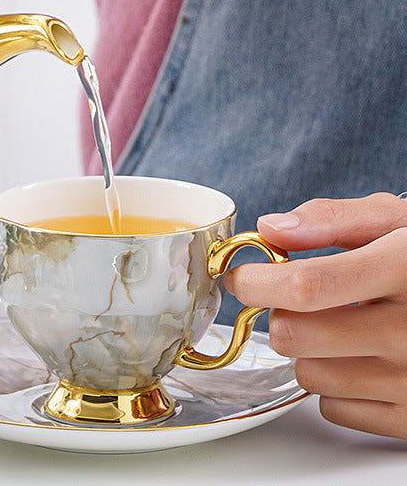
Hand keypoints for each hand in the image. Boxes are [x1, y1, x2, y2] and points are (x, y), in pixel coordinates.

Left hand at [224, 192, 406, 439]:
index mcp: (405, 269)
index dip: (258, 282)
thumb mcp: (395, 220)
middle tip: (292, 301)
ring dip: (306, 351)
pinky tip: (359, 358)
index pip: (308, 286)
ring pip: (310, 375)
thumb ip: (331, 218)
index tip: (240, 276)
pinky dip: (334, 387)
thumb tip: (271, 228)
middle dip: (278, 314)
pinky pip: (337, 410)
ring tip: (336, 327)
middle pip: (297, 336)